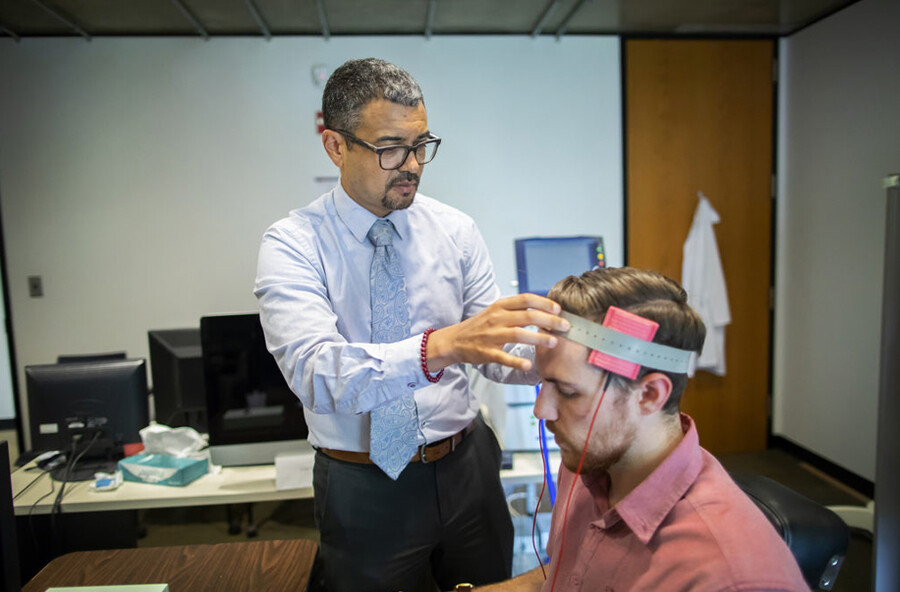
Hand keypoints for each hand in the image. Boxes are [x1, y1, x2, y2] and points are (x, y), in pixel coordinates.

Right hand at [426, 294, 570, 371]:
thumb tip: (544, 309)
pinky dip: (516, 361)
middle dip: (549, 320)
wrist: (454, 340)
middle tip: (566, 327)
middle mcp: (496, 318)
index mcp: (500, 305)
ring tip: (554, 342)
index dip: (544, 303)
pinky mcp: (486, 352)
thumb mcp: (496, 311)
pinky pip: (503, 357)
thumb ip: (516, 309)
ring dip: (538, 338)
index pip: (526, 299)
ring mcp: (491, 335)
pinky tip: (529, 365)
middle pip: (527, 315)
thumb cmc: (480, 326)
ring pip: (518, 334)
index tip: (559, 309)